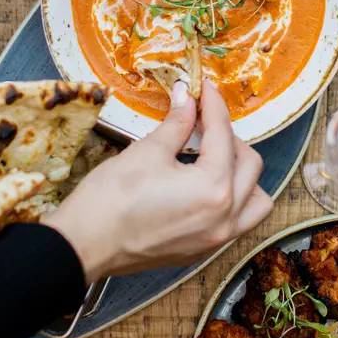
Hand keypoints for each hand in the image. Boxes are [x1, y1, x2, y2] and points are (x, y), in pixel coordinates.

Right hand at [43, 79, 272, 282]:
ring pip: (255, 200)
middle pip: (250, 164)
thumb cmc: (111, 199)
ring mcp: (216, 238)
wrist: (82, 246)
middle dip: (230, 138)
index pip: (223, 135)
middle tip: (204, 122)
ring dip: (243, 174)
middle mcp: (225, 216)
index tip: (205, 87)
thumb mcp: (148, 151)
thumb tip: (187, 96)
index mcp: (215, 188)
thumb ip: (177, 123)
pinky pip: (238, 221)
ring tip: (216, 157)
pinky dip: (234, 198)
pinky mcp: (203, 249)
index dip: (213, 105)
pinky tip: (209, 183)